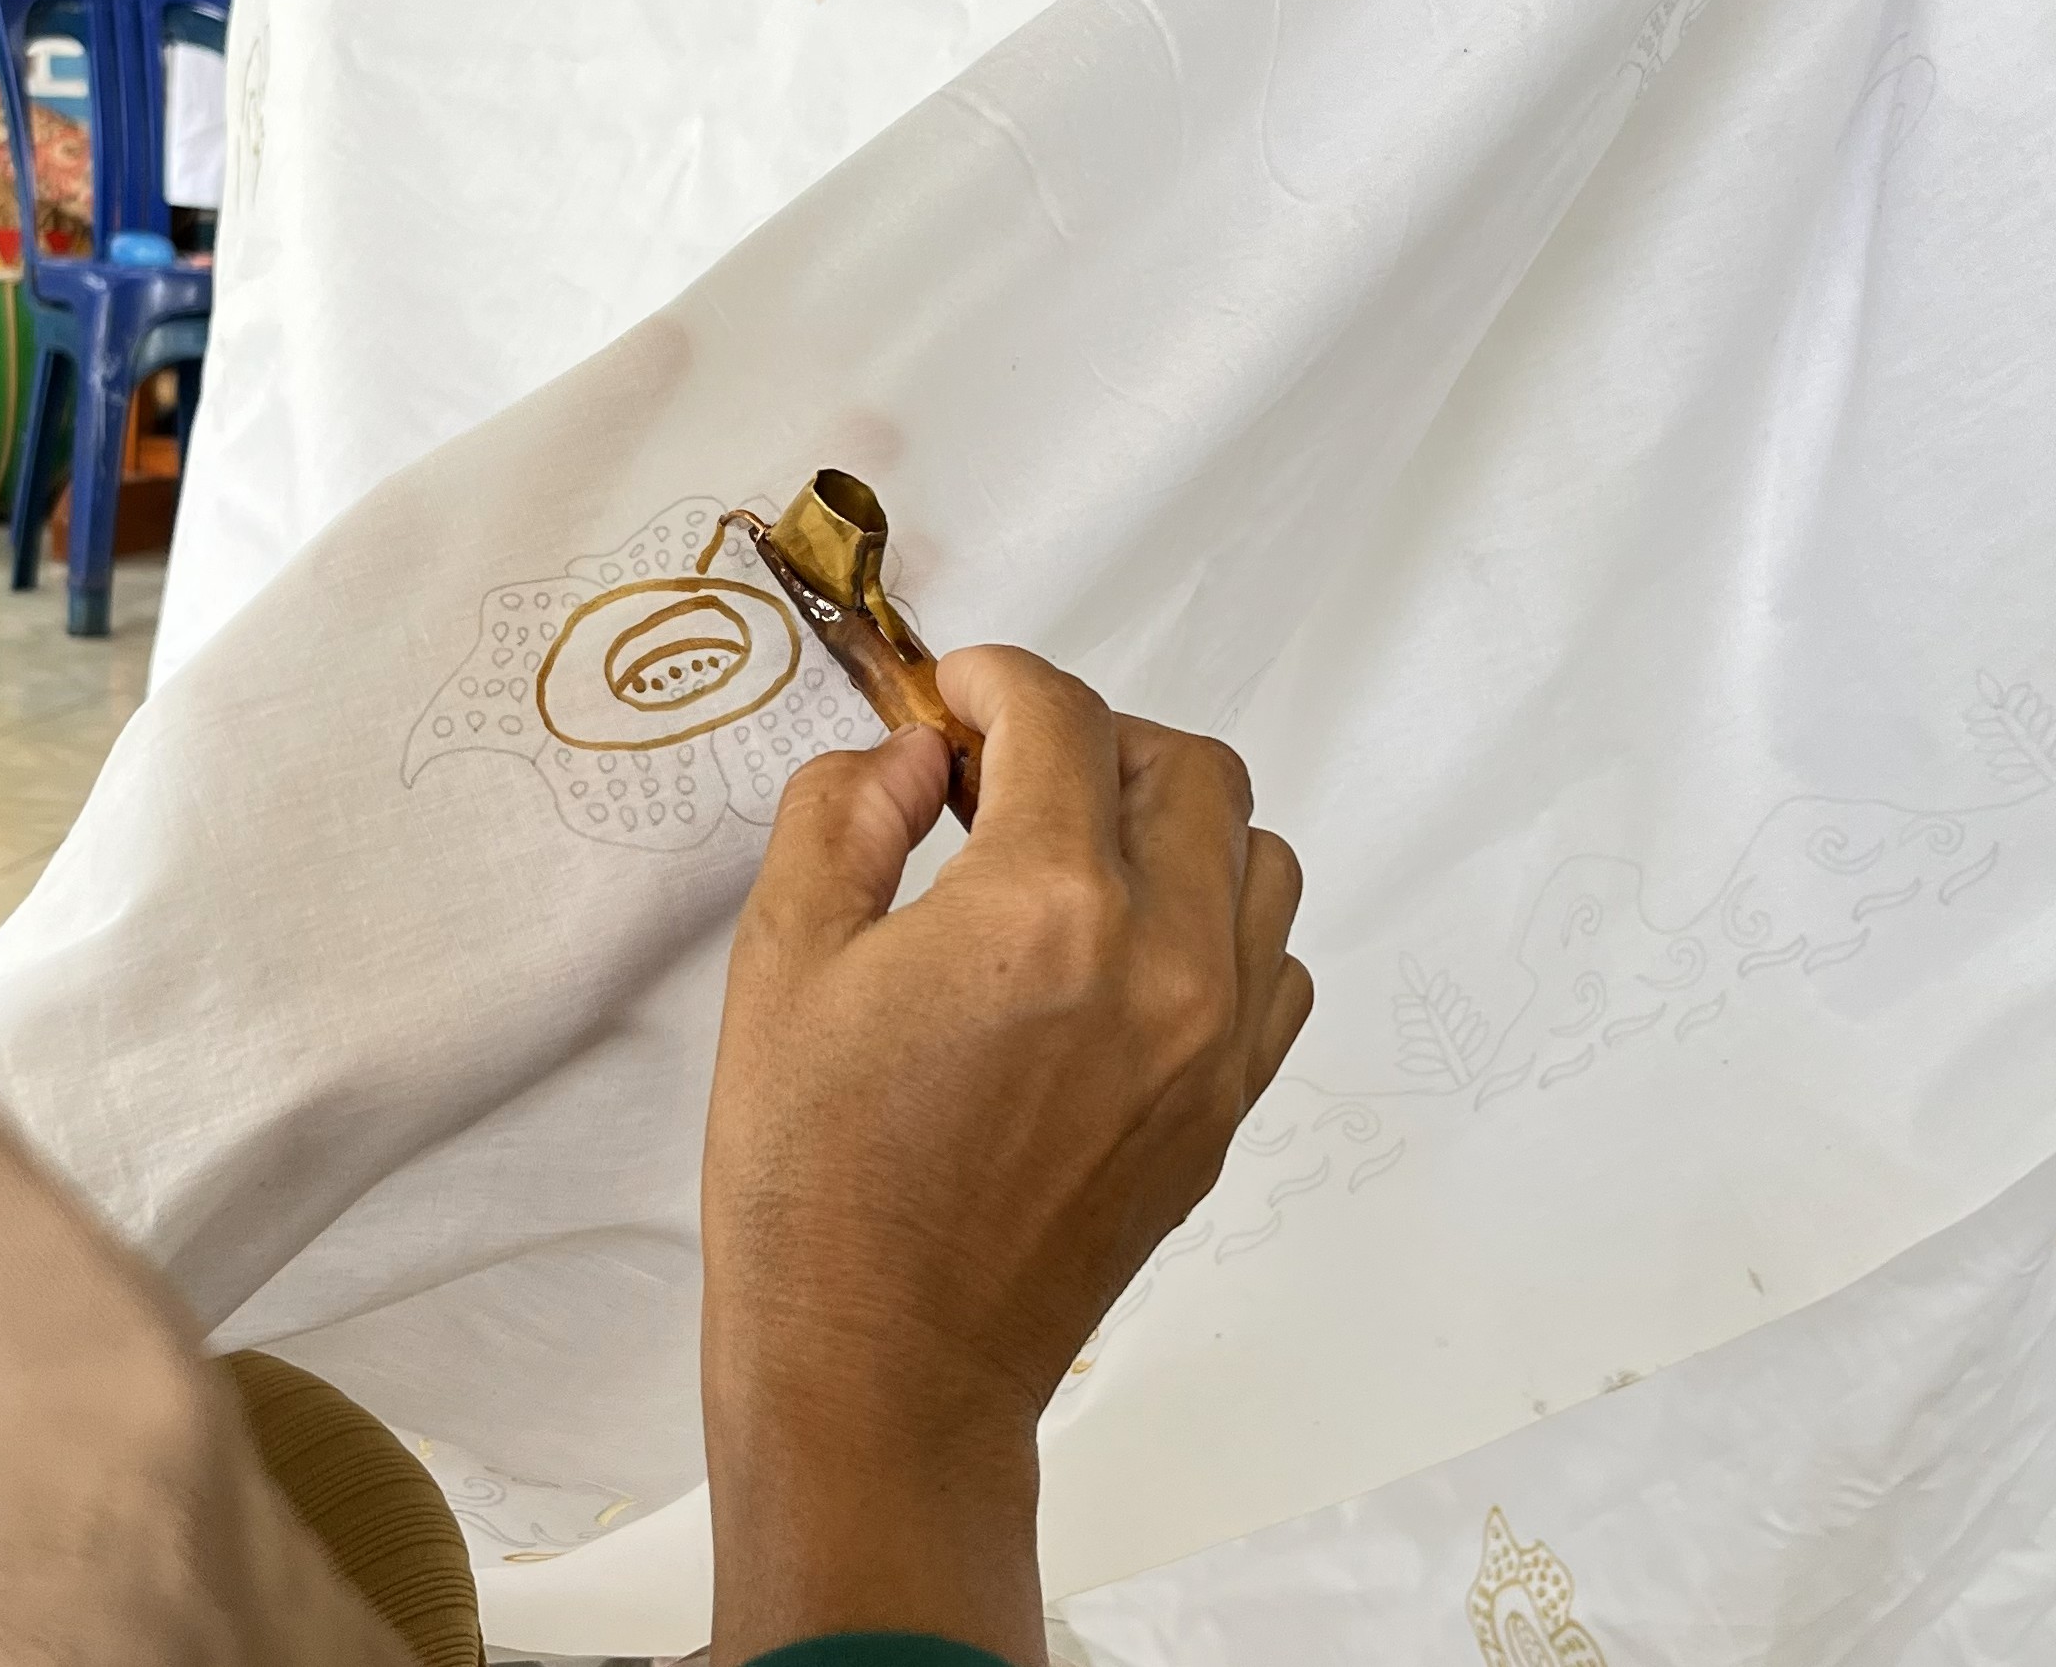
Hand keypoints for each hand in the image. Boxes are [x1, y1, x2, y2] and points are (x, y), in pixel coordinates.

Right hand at [697, 647, 1311, 1666]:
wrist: (883, 1371)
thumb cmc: (815, 1188)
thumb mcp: (780, 965)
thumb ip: (841, 817)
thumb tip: (905, 757)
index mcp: (1044, 908)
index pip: (1059, 714)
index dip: (992, 682)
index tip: (948, 703)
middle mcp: (1161, 962)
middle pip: (1186, 765)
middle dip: (1089, 740)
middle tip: (997, 774)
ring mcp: (1213, 1043)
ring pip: (1256, 854)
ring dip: (1170, 824)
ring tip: (1070, 857)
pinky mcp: (1226, 1109)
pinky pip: (1275, 963)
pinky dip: (1218, 924)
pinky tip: (1121, 951)